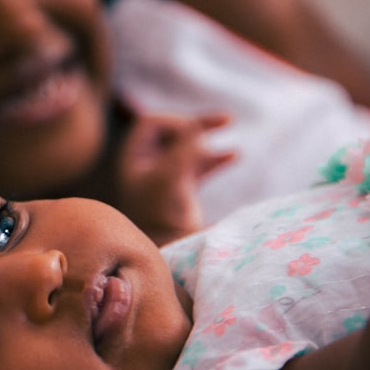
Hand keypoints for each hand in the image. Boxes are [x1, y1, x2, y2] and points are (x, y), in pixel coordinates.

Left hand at [116, 110, 235, 245]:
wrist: (170, 249)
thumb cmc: (162, 214)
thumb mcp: (170, 177)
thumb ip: (183, 151)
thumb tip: (196, 128)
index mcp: (134, 157)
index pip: (151, 123)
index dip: (174, 122)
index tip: (193, 132)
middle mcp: (147, 163)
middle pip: (172, 130)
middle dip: (195, 125)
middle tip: (222, 121)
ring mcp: (166, 174)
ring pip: (188, 145)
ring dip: (208, 137)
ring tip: (229, 123)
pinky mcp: (183, 187)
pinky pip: (200, 164)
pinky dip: (216, 157)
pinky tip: (234, 154)